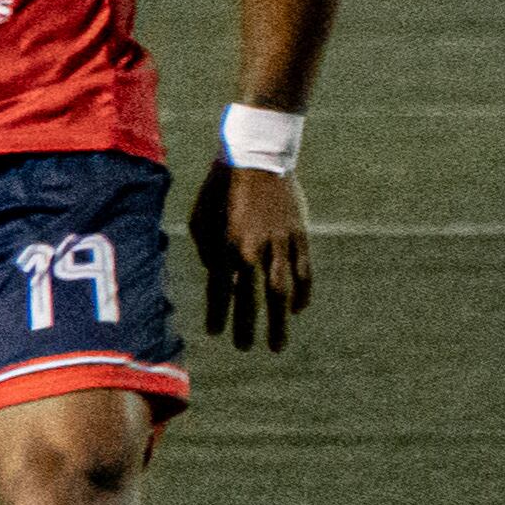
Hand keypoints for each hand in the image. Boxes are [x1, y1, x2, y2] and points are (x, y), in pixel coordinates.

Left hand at [191, 159, 312, 348]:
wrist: (256, 156)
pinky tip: (298, 310)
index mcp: (225, 244)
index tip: (215, 334)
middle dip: (247, 326)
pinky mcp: (299, 235)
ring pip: (281, 292)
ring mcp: (280, 243)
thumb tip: (219, 273)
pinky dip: (302, 293)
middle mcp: (253, 248)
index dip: (218, 313)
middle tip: (245, 348)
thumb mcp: (200, 216)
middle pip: (251, 298)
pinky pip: (304, 272)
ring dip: (279, 321)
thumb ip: (207, 249)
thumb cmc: (220, 186)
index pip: (221, 289)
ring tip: (277, 344)